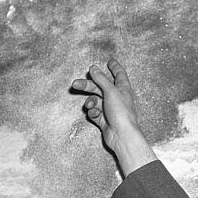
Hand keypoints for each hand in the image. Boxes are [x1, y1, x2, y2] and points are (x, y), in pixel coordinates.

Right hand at [71, 58, 156, 173]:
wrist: (121, 135)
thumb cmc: (121, 113)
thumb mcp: (111, 92)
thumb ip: (101, 79)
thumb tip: (93, 68)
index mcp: (122, 88)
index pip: (119, 74)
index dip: (114, 67)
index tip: (110, 61)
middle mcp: (116, 97)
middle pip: (100, 87)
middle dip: (88, 85)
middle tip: (75, 84)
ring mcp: (109, 109)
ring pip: (95, 100)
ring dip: (90, 102)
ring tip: (89, 105)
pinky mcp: (103, 119)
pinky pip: (94, 112)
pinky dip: (93, 112)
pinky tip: (95, 114)